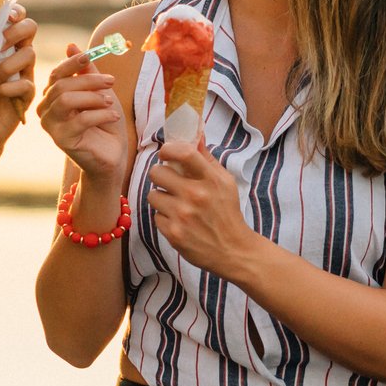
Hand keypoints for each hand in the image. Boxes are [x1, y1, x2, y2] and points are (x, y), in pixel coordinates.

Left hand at [0, 5, 36, 150]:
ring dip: (5, 66)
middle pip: (30, 28)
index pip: (14, 20)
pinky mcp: (28, 94)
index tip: (4, 15)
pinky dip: (7, 87)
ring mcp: (24, 74)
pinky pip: (26, 83)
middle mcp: (15, 56)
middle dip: (15, 31)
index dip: (13, 12)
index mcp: (0, 47)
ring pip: (29, 54)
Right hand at [37, 44, 125, 180]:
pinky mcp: (61, 140)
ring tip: (110, 102)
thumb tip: (71, 46)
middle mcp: (46, 109)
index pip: (56, 74)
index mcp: (53, 95)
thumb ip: (86, 71)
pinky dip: (101, 115)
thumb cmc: (104, 121)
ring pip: (66, 100)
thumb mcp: (98, 91)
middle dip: (90, 80)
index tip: (89, 55)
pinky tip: (113, 117)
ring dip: (93, 97)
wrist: (112, 154)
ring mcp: (51, 126)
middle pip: (62, 85)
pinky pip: (80, 120)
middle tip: (112, 81)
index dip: (72, 63)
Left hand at [147, 135, 257, 279]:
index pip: (185, 153)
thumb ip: (207, 159)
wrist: (233, 250)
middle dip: (160, 175)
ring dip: (161, 198)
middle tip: (169, 181)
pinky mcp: (173, 233)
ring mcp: (182, 215)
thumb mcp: (225, 182)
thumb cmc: (227, 212)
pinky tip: (178, 221)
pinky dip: (165, 218)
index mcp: (210, 180)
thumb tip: (196, 134)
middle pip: (157, 172)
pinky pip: (156, 216)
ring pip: (153, 195)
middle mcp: (195, 196)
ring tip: (175, 204)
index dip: (169, 149)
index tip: (166, 153)